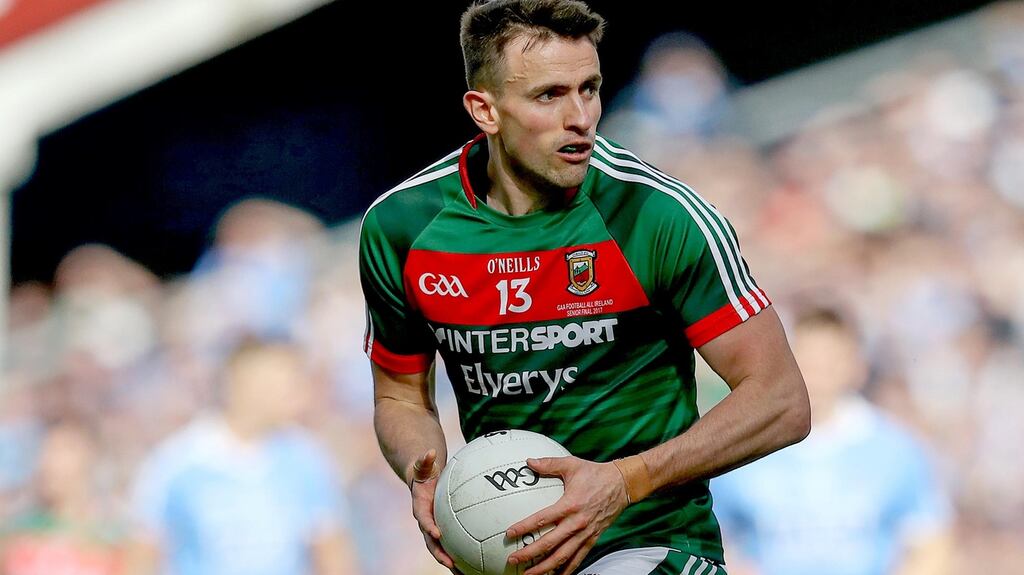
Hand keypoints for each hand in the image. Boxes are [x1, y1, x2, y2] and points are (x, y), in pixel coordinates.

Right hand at [408, 449, 458, 573]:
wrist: (421, 480)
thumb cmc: (424, 471)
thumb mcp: (423, 464)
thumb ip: (424, 460)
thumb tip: (430, 452)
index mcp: (420, 508)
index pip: (423, 519)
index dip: (428, 527)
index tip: (436, 533)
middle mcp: (427, 522)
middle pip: (432, 542)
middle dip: (440, 554)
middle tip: (450, 564)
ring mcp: (435, 528)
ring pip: (442, 549)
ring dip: (452, 563)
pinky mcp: (444, 530)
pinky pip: (453, 544)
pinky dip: (462, 556)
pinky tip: (476, 566)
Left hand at [505, 456, 628, 574]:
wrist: (622, 484)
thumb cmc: (595, 473)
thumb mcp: (571, 464)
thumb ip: (549, 464)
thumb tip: (528, 461)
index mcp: (570, 505)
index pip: (542, 519)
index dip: (524, 527)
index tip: (509, 534)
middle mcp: (577, 523)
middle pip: (550, 544)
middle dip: (530, 554)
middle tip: (513, 559)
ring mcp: (586, 533)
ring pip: (563, 556)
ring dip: (545, 568)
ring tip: (529, 574)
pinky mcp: (593, 538)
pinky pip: (578, 558)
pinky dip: (566, 569)